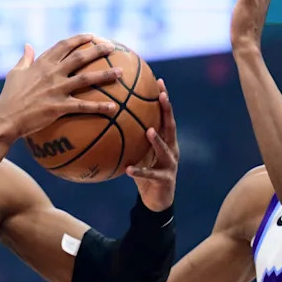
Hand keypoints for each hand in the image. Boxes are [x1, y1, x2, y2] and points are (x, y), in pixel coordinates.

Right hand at [0, 34, 122, 136]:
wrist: (5, 117)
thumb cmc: (9, 97)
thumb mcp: (15, 73)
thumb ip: (24, 58)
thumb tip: (27, 46)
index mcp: (42, 63)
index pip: (64, 45)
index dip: (79, 39)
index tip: (92, 35)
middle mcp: (52, 73)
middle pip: (80, 57)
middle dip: (98, 50)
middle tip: (113, 48)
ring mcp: (56, 89)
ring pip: (86, 78)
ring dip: (105, 74)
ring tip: (121, 73)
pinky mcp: (59, 107)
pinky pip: (83, 106)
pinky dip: (100, 107)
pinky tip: (114, 108)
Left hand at [126, 78, 178, 211]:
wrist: (157, 200)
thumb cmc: (146, 172)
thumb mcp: (139, 152)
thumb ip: (130, 138)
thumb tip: (109, 119)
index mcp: (166, 140)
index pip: (165, 116)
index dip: (164, 99)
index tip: (159, 81)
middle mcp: (172, 149)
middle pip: (170, 127)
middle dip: (167, 111)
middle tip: (162, 96)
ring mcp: (170, 164)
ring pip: (164, 150)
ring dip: (157, 140)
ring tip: (149, 131)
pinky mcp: (165, 180)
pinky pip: (150, 174)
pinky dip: (140, 171)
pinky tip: (129, 169)